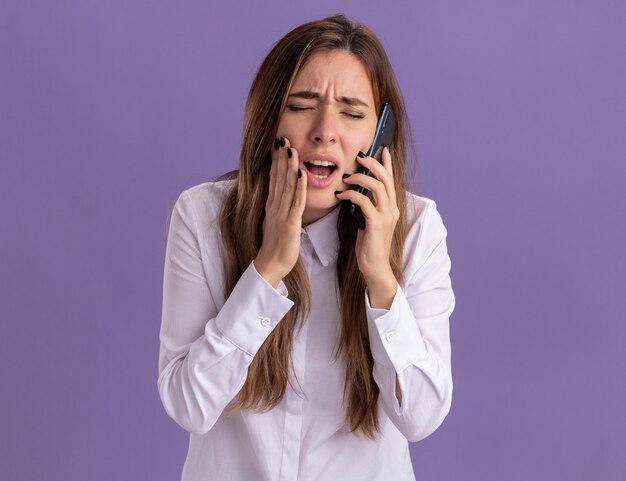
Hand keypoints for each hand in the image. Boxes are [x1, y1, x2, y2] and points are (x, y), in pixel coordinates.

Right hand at [254, 136, 306, 287]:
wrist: (270, 265)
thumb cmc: (276, 245)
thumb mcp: (275, 221)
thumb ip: (278, 206)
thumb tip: (281, 194)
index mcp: (272, 205)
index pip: (274, 177)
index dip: (276, 160)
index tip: (279, 143)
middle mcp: (275, 206)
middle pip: (278, 177)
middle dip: (281, 158)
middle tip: (283, 138)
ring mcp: (282, 214)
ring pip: (287, 186)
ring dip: (289, 167)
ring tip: (292, 150)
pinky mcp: (290, 224)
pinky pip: (296, 203)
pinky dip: (299, 187)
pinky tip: (302, 174)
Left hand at [335, 147, 398, 287]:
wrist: (375, 267)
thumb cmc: (369, 245)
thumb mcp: (369, 221)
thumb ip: (368, 206)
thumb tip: (358, 191)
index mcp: (391, 207)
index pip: (391, 179)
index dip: (387, 163)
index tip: (382, 148)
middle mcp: (391, 208)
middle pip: (386, 178)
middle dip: (373, 164)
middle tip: (359, 157)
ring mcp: (385, 216)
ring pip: (377, 187)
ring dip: (360, 178)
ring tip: (346, 176)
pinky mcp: (376, 223)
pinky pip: (364, 202)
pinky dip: (352, 194)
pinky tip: (342, 194)